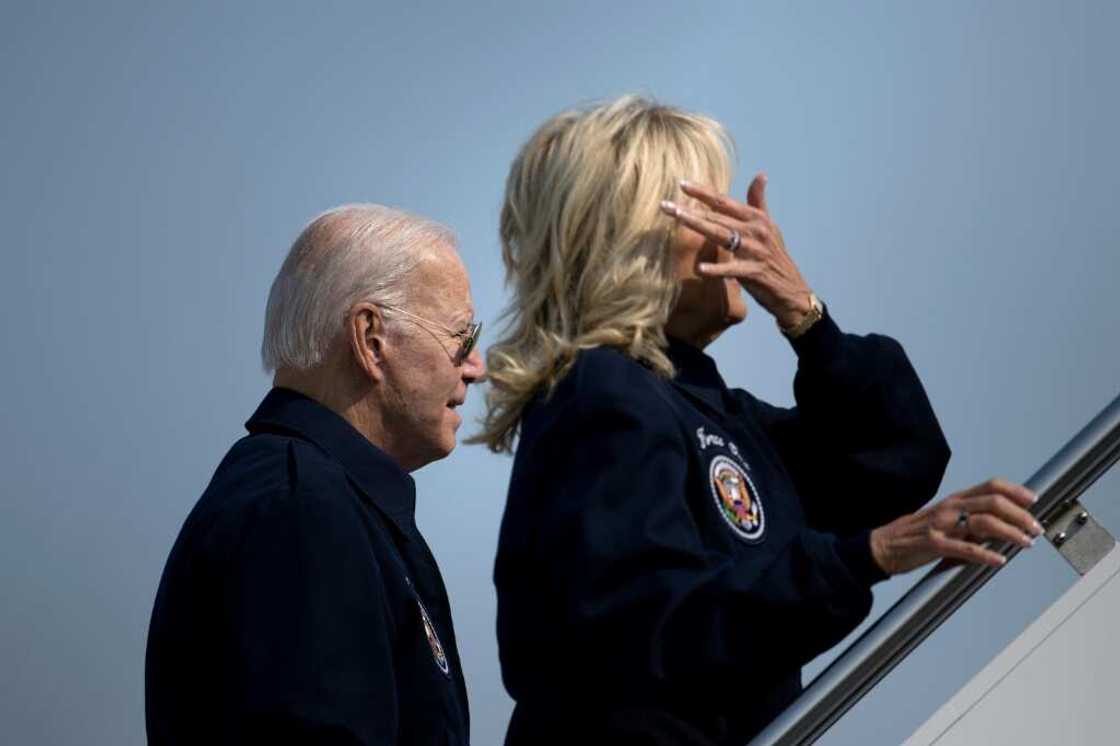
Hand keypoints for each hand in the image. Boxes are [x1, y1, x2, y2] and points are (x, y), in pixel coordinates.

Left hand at [659, 173, 812, 328]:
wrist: (792, 290)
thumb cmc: (775, 257)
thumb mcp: (769, 226)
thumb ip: (759, 201)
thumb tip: (760, 174)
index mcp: (756, 218)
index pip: (724, 202)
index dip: (703, 192)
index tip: (681, 184)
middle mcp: (755, 231)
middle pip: (717, 217)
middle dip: (690, 210)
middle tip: (665, 205)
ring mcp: (755, 251)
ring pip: (721, 235)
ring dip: (698, 226)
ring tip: (678, 219)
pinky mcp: (755, 272)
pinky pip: (732, 269)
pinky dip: (716, 269)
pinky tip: (699, 269)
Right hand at [869, 478, 1042, 575]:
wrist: (883, 546)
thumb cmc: (915, 535)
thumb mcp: (944, 520)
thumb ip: (970, 520)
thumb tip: (1001, 528)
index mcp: (954, 500)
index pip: (991, 486)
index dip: (1015, 491)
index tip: (1034, 500)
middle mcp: (950, 508)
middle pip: (993, 502)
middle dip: (1021, 515)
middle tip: (1036, 528)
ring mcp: (942, 525)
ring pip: (984, 523)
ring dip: (1011, 533)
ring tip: (1026, 542)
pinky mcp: (934, 545)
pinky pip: (965, 548)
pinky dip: (986, 555)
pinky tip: (999, 561)